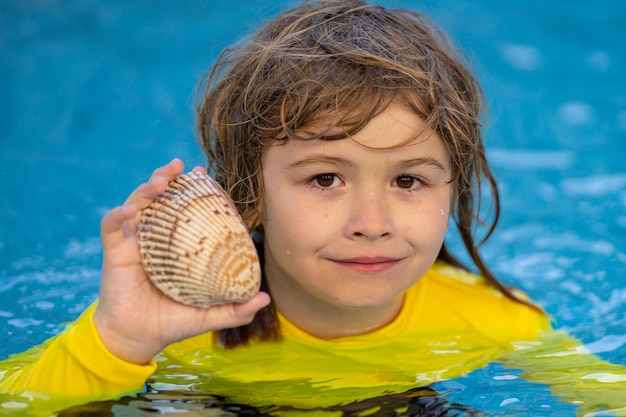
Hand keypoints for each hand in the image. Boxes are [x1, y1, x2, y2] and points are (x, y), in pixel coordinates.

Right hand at [94, 159, 270, 364]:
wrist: (137, 340)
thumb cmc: (171, 322)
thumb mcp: (208, 314)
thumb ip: (235, 308)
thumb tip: (266, 298)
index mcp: (174, 245)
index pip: (183, 209)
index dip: (193, 190)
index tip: (205, 175)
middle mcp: (153, 237)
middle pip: (158, 198)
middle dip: (167, 177)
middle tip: (180, 166)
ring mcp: (133, 242)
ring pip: (136, 204)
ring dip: (147, 189)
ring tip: (161, 181)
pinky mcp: (114, 253)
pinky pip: (111, 227)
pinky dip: (118, 215)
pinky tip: (131, 211)